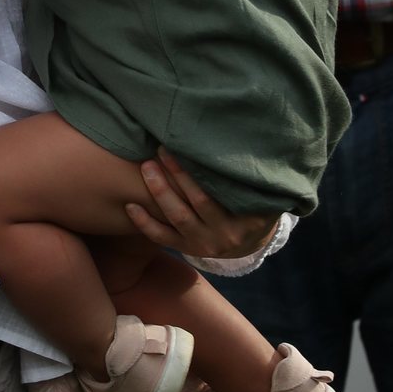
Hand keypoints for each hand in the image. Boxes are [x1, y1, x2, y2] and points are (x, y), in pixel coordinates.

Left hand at [126, 147, 277, 258]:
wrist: (248, 241)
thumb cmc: (252, 204)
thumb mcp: (263, 195)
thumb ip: (253, 176)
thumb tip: (255, 143)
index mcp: (247, 219)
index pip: (224, 192)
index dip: (205, 170)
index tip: (191, 147)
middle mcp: (225, 234)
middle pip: (199, 201)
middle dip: (178, 174)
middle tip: (162, 150)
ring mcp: (204, 244)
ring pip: (178, 217)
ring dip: (160, 192)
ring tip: (147, 167)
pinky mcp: (186, 249)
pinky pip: (162, 238)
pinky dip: (144, 224)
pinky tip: (129, 206)